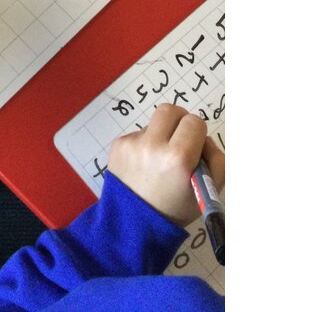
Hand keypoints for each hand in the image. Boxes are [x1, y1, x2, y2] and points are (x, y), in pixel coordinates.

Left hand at [107, 103, 223, 226]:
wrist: (134, 223)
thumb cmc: (176, 209)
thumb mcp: (209, 190)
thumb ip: (216, 160)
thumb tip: (205, 139)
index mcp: (179, 158)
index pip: (194, 122)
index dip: (198, 133)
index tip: (195, 146)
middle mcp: (153, 145)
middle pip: (171, 110)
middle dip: (180, 121)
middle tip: (181, 138)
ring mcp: (132, 144)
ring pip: (154, 123)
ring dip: (161, 135)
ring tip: (160, 161)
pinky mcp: (118, 145)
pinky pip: (138, 134)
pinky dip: (145, 145)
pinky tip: (144, 166)